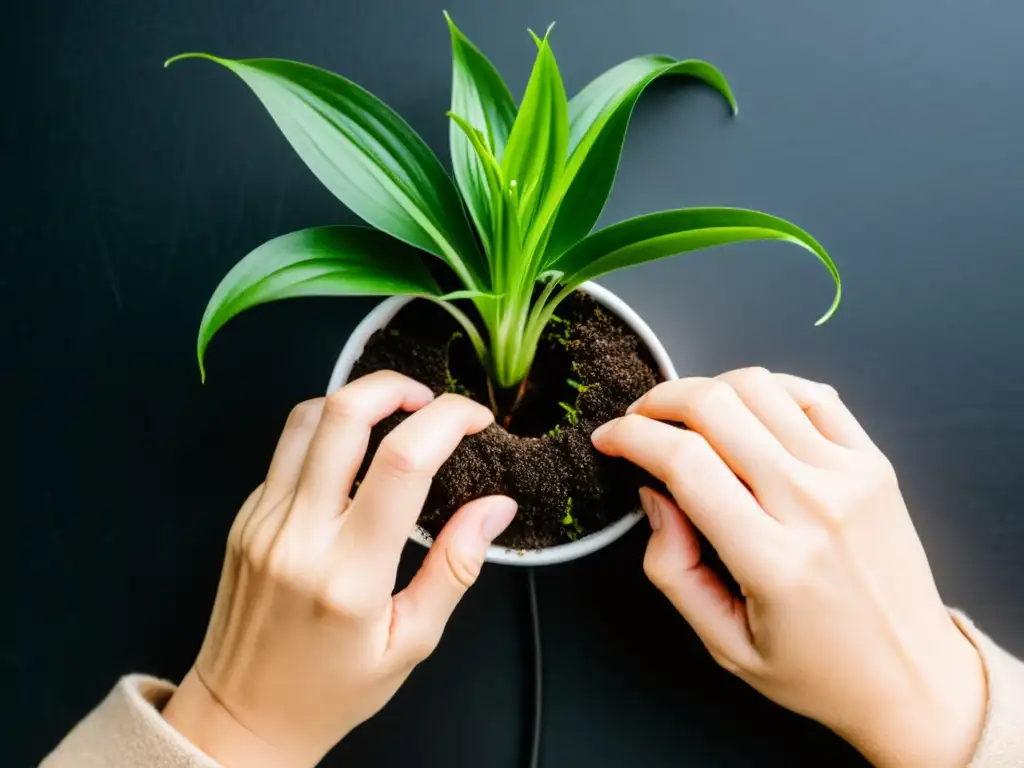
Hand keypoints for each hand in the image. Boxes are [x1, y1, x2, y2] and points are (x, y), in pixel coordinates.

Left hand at [162, 372, 516, 767]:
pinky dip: (329, 434)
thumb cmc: (331, 690)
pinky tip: (356, 459)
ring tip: (396, 416)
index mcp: (349, 574)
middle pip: (344, 414)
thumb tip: (496, 508)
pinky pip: (287, 449)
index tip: (475, 421)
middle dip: (397, 387)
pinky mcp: (246, 517)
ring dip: (358, 400)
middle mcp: (299, 536)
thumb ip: (456, 567)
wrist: (242, 717)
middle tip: (431, 402)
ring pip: (307, 417)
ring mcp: (264, 521)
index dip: (447, 421)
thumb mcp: (411, 642)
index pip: (401, 463)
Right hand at [592, 369, 985, 767]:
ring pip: (760, 387)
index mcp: (773, 560)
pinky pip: (811, 393)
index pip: (685, 462)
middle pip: (717, 407)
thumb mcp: (725, 643)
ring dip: (707, 389)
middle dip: (659, 401)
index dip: (631, 437)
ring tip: (687, 418)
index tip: (608, 439)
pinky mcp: (873, 463)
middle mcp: (814, 506)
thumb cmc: (817, 669)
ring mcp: (850, 477)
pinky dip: (766, 389)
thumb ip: (672, 568)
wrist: (913, 676)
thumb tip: (654, 493)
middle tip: (638, 421)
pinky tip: (745, 411)